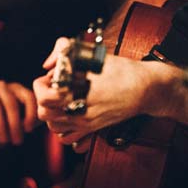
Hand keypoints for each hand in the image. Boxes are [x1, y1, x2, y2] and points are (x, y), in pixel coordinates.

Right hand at [0, 75, 36, 144]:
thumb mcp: (9, 114)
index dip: (30, 113)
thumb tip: (23, 131)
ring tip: (3, 141)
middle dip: (15, 124)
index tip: (28, 130)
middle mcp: (2, 87)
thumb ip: (18, 120)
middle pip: (11, 104)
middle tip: (17, 141)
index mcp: (16, 89)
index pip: (28, 97)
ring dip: (0, 126)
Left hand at [34, 40, 176, 146]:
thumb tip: (50, 62)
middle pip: (45, 113)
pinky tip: (68, 113)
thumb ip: (65, 51)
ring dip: (51, 112)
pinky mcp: (93, 128)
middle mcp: (81, 111)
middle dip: (43, 98)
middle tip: (52, 87)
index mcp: (80, 92)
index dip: (41, 85)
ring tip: (59, 99)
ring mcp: (87, 123)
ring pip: (53, 127)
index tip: (47, 77)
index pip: (45, 97)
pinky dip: (62, 127)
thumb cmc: (123, 71)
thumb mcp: (93, 55)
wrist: (146, 89)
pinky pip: (67, 137)